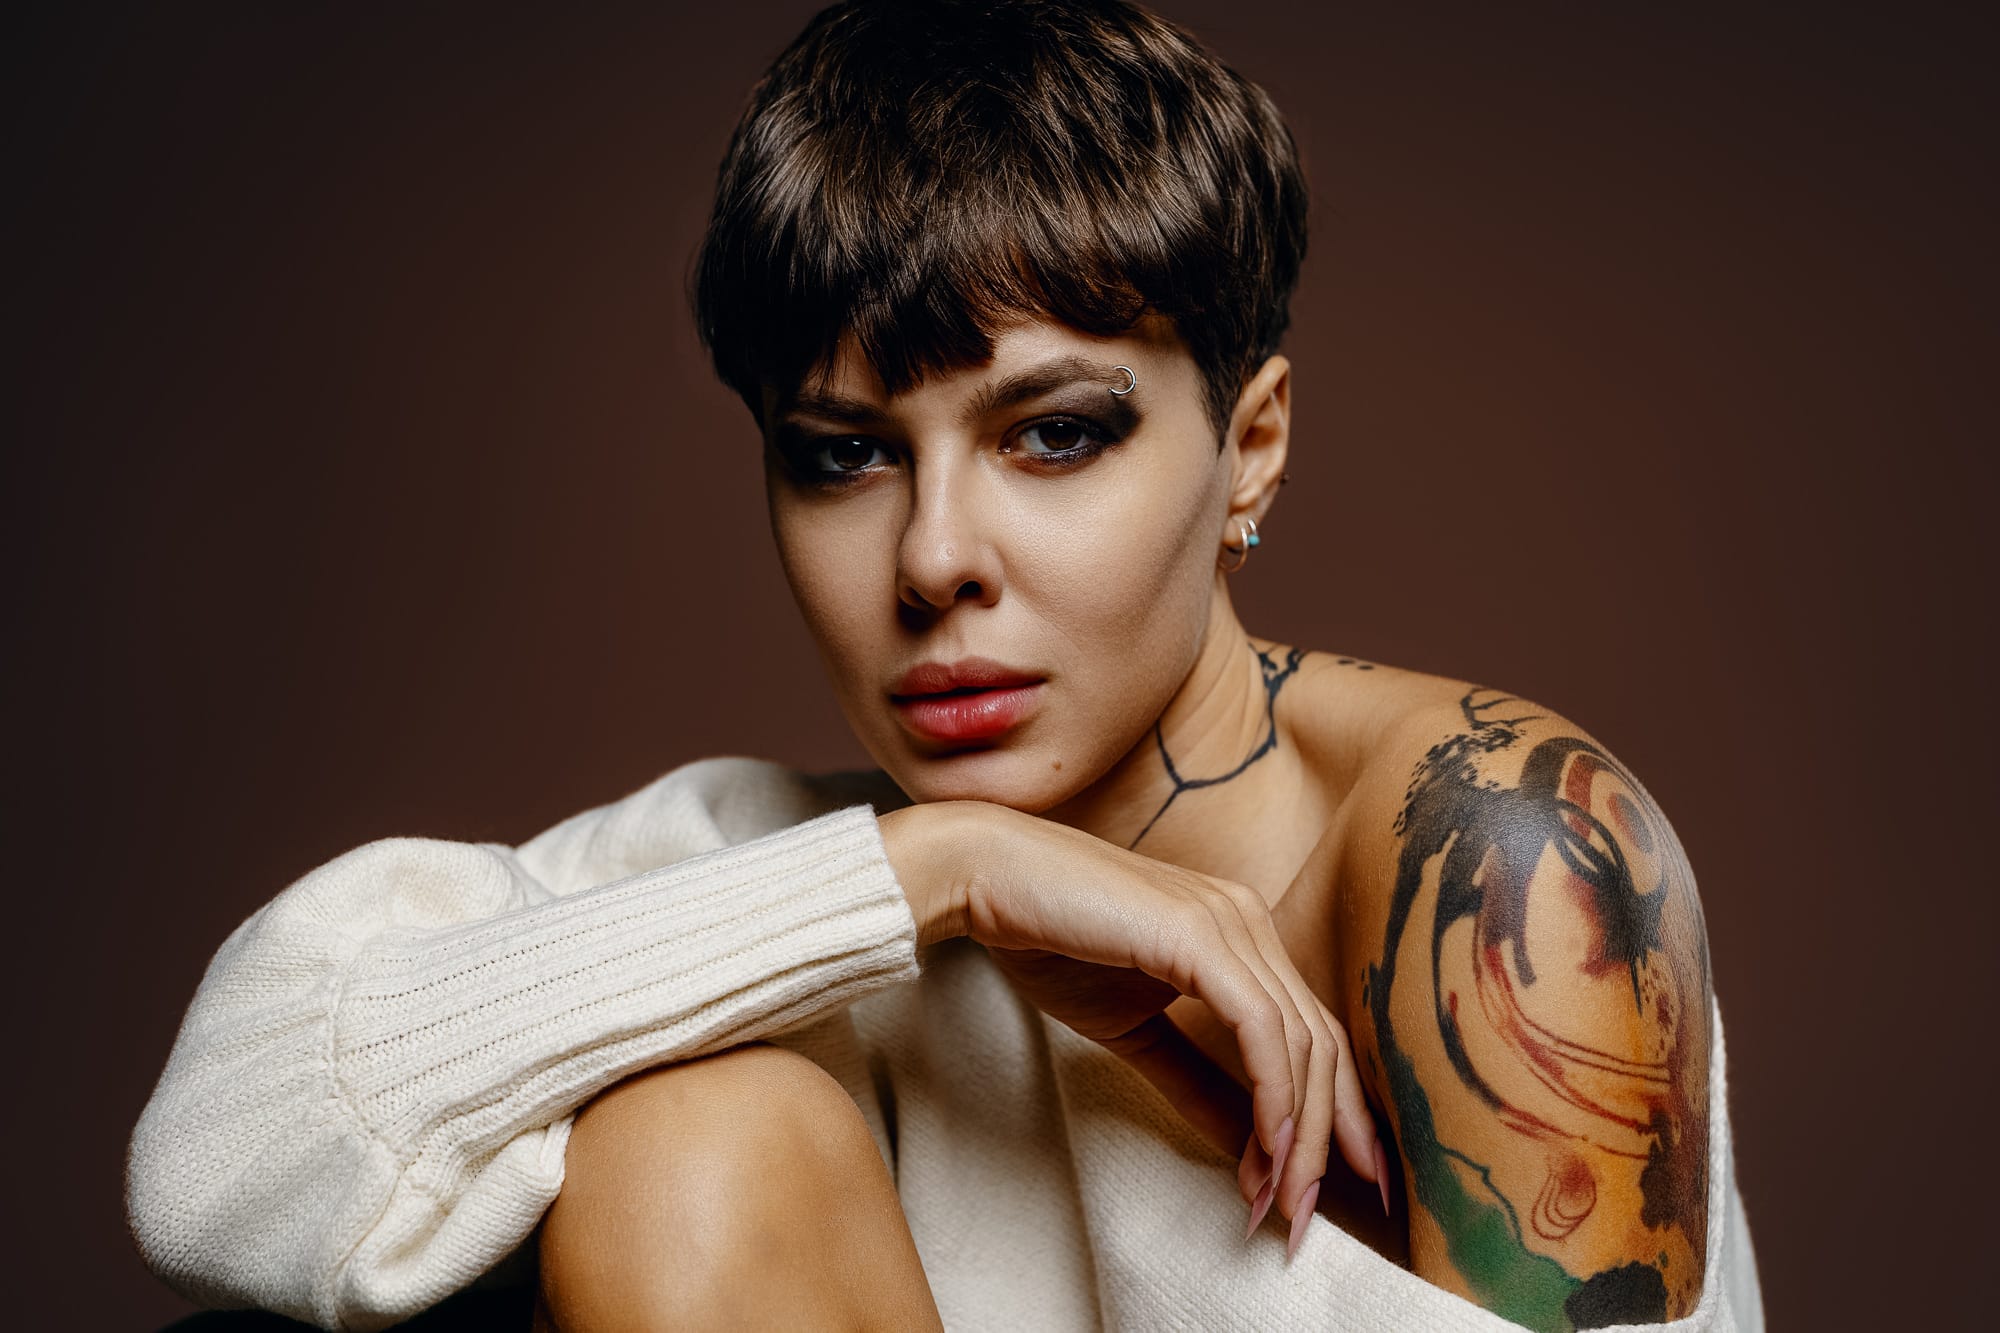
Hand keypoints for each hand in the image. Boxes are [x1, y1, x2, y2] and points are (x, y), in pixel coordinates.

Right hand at [880, 801, 1381, 1240]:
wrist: (989, 877)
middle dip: (1328, 1141)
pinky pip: (1261, 1028)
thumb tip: (1243, 1145)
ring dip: (1299, 1137)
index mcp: (1239, 935)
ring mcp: (1231, 923)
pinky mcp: (1201, 936)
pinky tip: (1267, 1151)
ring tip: (1281, 1204)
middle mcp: (1249, 922)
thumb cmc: (1050, 940)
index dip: (1330, 1115)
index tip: (1324, 1189)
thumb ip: (1193, 1079)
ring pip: (1300, 1044)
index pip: (1311, 1033)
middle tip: (1309, 1220)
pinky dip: (1272, 1095)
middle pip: (1322, 1044)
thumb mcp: (1134, 1029)